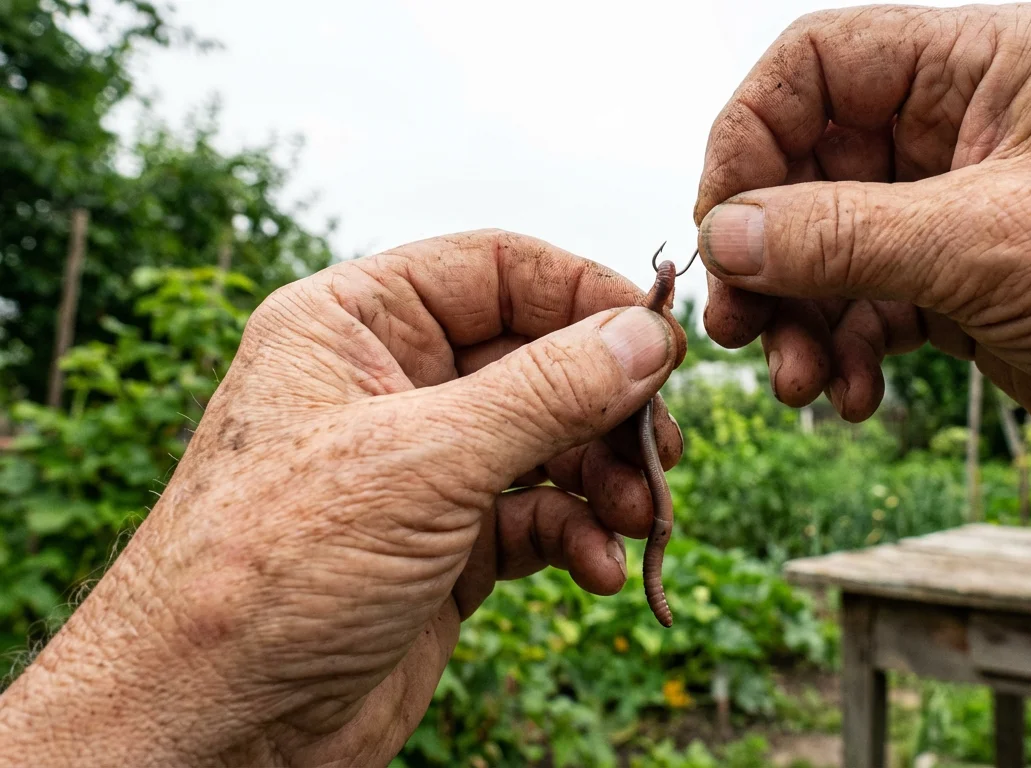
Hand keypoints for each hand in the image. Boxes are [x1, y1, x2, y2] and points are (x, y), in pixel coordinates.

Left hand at [0, 231, 684, 765]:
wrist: (216, 726)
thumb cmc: (273, 570)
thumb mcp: (424, 461)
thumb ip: (546, 390)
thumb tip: (647, 334)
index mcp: (353, 325)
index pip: (495, 269)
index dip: (585, 293)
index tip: (660, 338)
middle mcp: (390, 385)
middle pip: (536, 357)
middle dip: (607, 403)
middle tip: (664, 446)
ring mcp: (421, 469)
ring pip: (548, 441)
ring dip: (605, 477)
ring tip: (639, 516)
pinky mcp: (445, 545)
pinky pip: (537, 516)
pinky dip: (577, 536)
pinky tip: (597, 570)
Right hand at [693, 6, 1030, 596]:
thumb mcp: (987, 245)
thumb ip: (842, 236)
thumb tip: (724, 236)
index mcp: (977, 65)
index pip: (816, 66)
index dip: (749, 138)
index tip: (722, 227)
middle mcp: (958, 127)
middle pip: (807, 167)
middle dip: (770, 255)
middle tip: (742, 326)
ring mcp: (957, 209)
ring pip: (828, 248)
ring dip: (801, 317)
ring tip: (801, 383)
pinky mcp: (962, 285)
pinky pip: (866, 306)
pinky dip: (846, 350)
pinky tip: (853, 397)